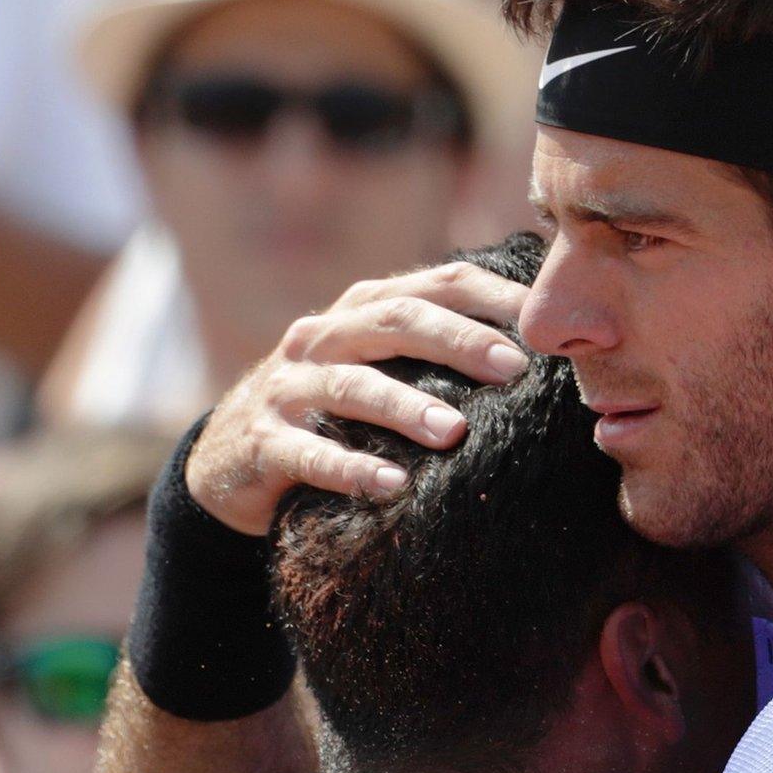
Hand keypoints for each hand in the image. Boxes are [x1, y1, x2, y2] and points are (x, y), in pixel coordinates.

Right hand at [185, 261, 530, 534]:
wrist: (228, 461)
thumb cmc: (333, 414)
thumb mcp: (380, 370)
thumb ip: (438, 355)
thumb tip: (540, 358)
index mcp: (362, 310)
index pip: (436, 284)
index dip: (491, 296)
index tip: (544, 320)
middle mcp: (323, 337)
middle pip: (395, 322)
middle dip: (459, 341)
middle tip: (514, 368)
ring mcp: (288, 387)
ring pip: (352, 385)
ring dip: (407, 407)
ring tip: (454, 432)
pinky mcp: (262, 443)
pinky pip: (309, 454)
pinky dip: (351, 469)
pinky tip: (392, 487)